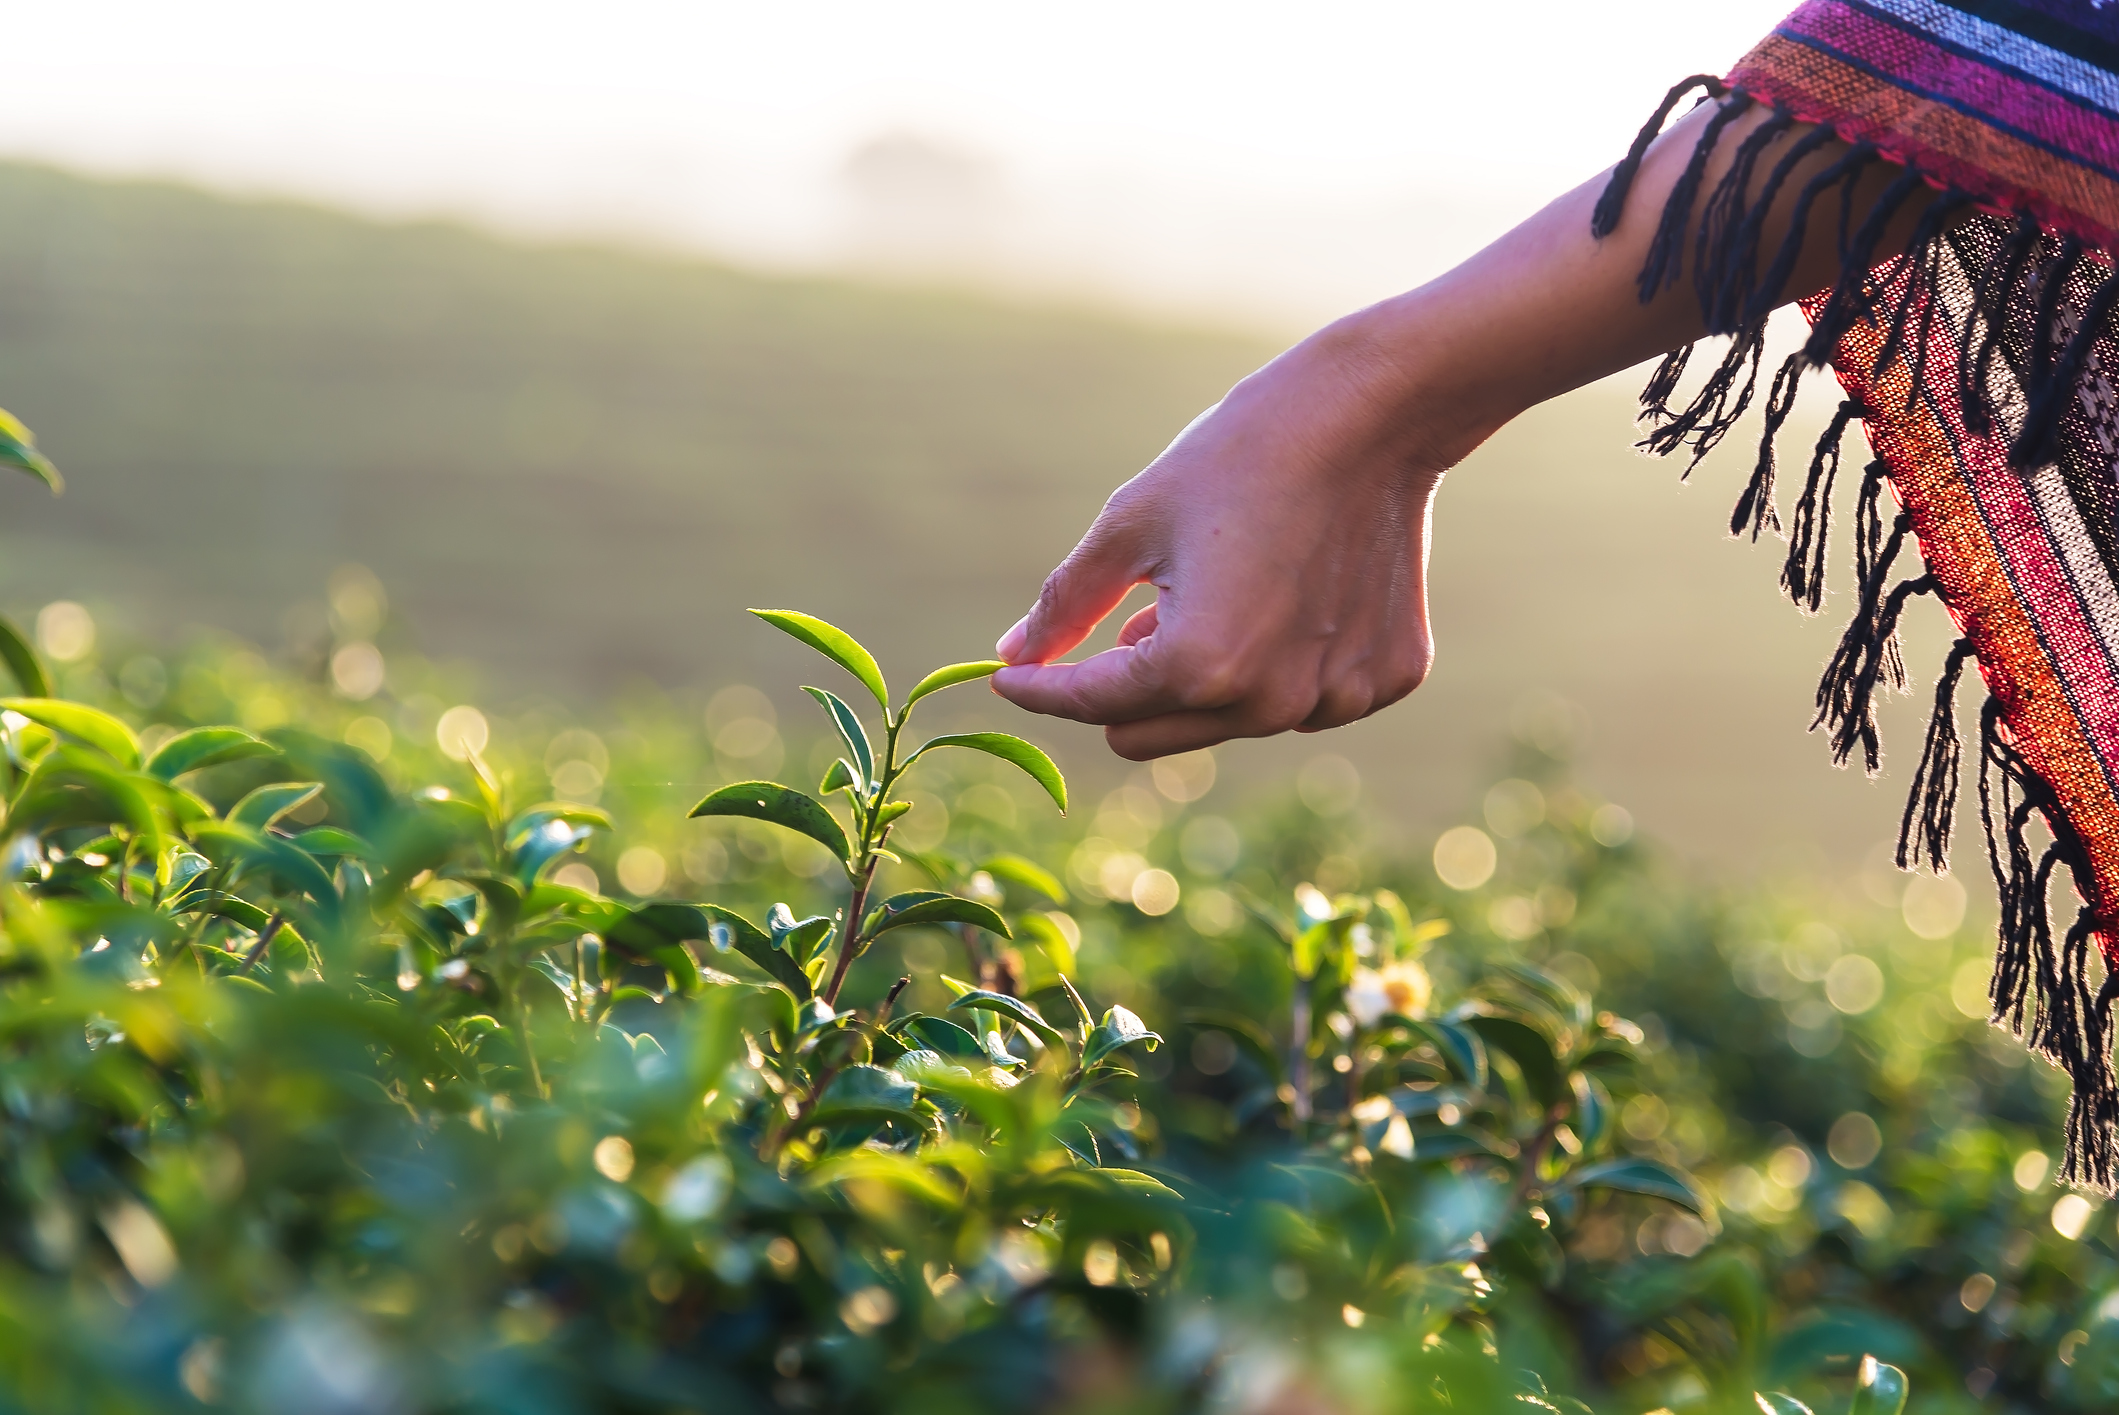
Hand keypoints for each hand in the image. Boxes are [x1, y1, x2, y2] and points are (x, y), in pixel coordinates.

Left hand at [989, 313, 1461, 760]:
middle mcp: (1269, 703)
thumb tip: (1015, 657)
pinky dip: (1282, 659)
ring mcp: (1336, 698)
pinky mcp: (1384, 679)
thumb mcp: (1131, 523)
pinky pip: (1302, 696)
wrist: (1375, 414)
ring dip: (1203, 672)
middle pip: (1148, 735)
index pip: (1090, 704)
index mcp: (1198, 667)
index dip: (1039, 686)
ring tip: (1220, 585)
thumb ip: (1065, 604)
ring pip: (1225, 719)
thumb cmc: (1242, 456)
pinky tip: (1295, 587)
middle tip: (1132, 617)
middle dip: (1122, 686)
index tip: (1008, 676)